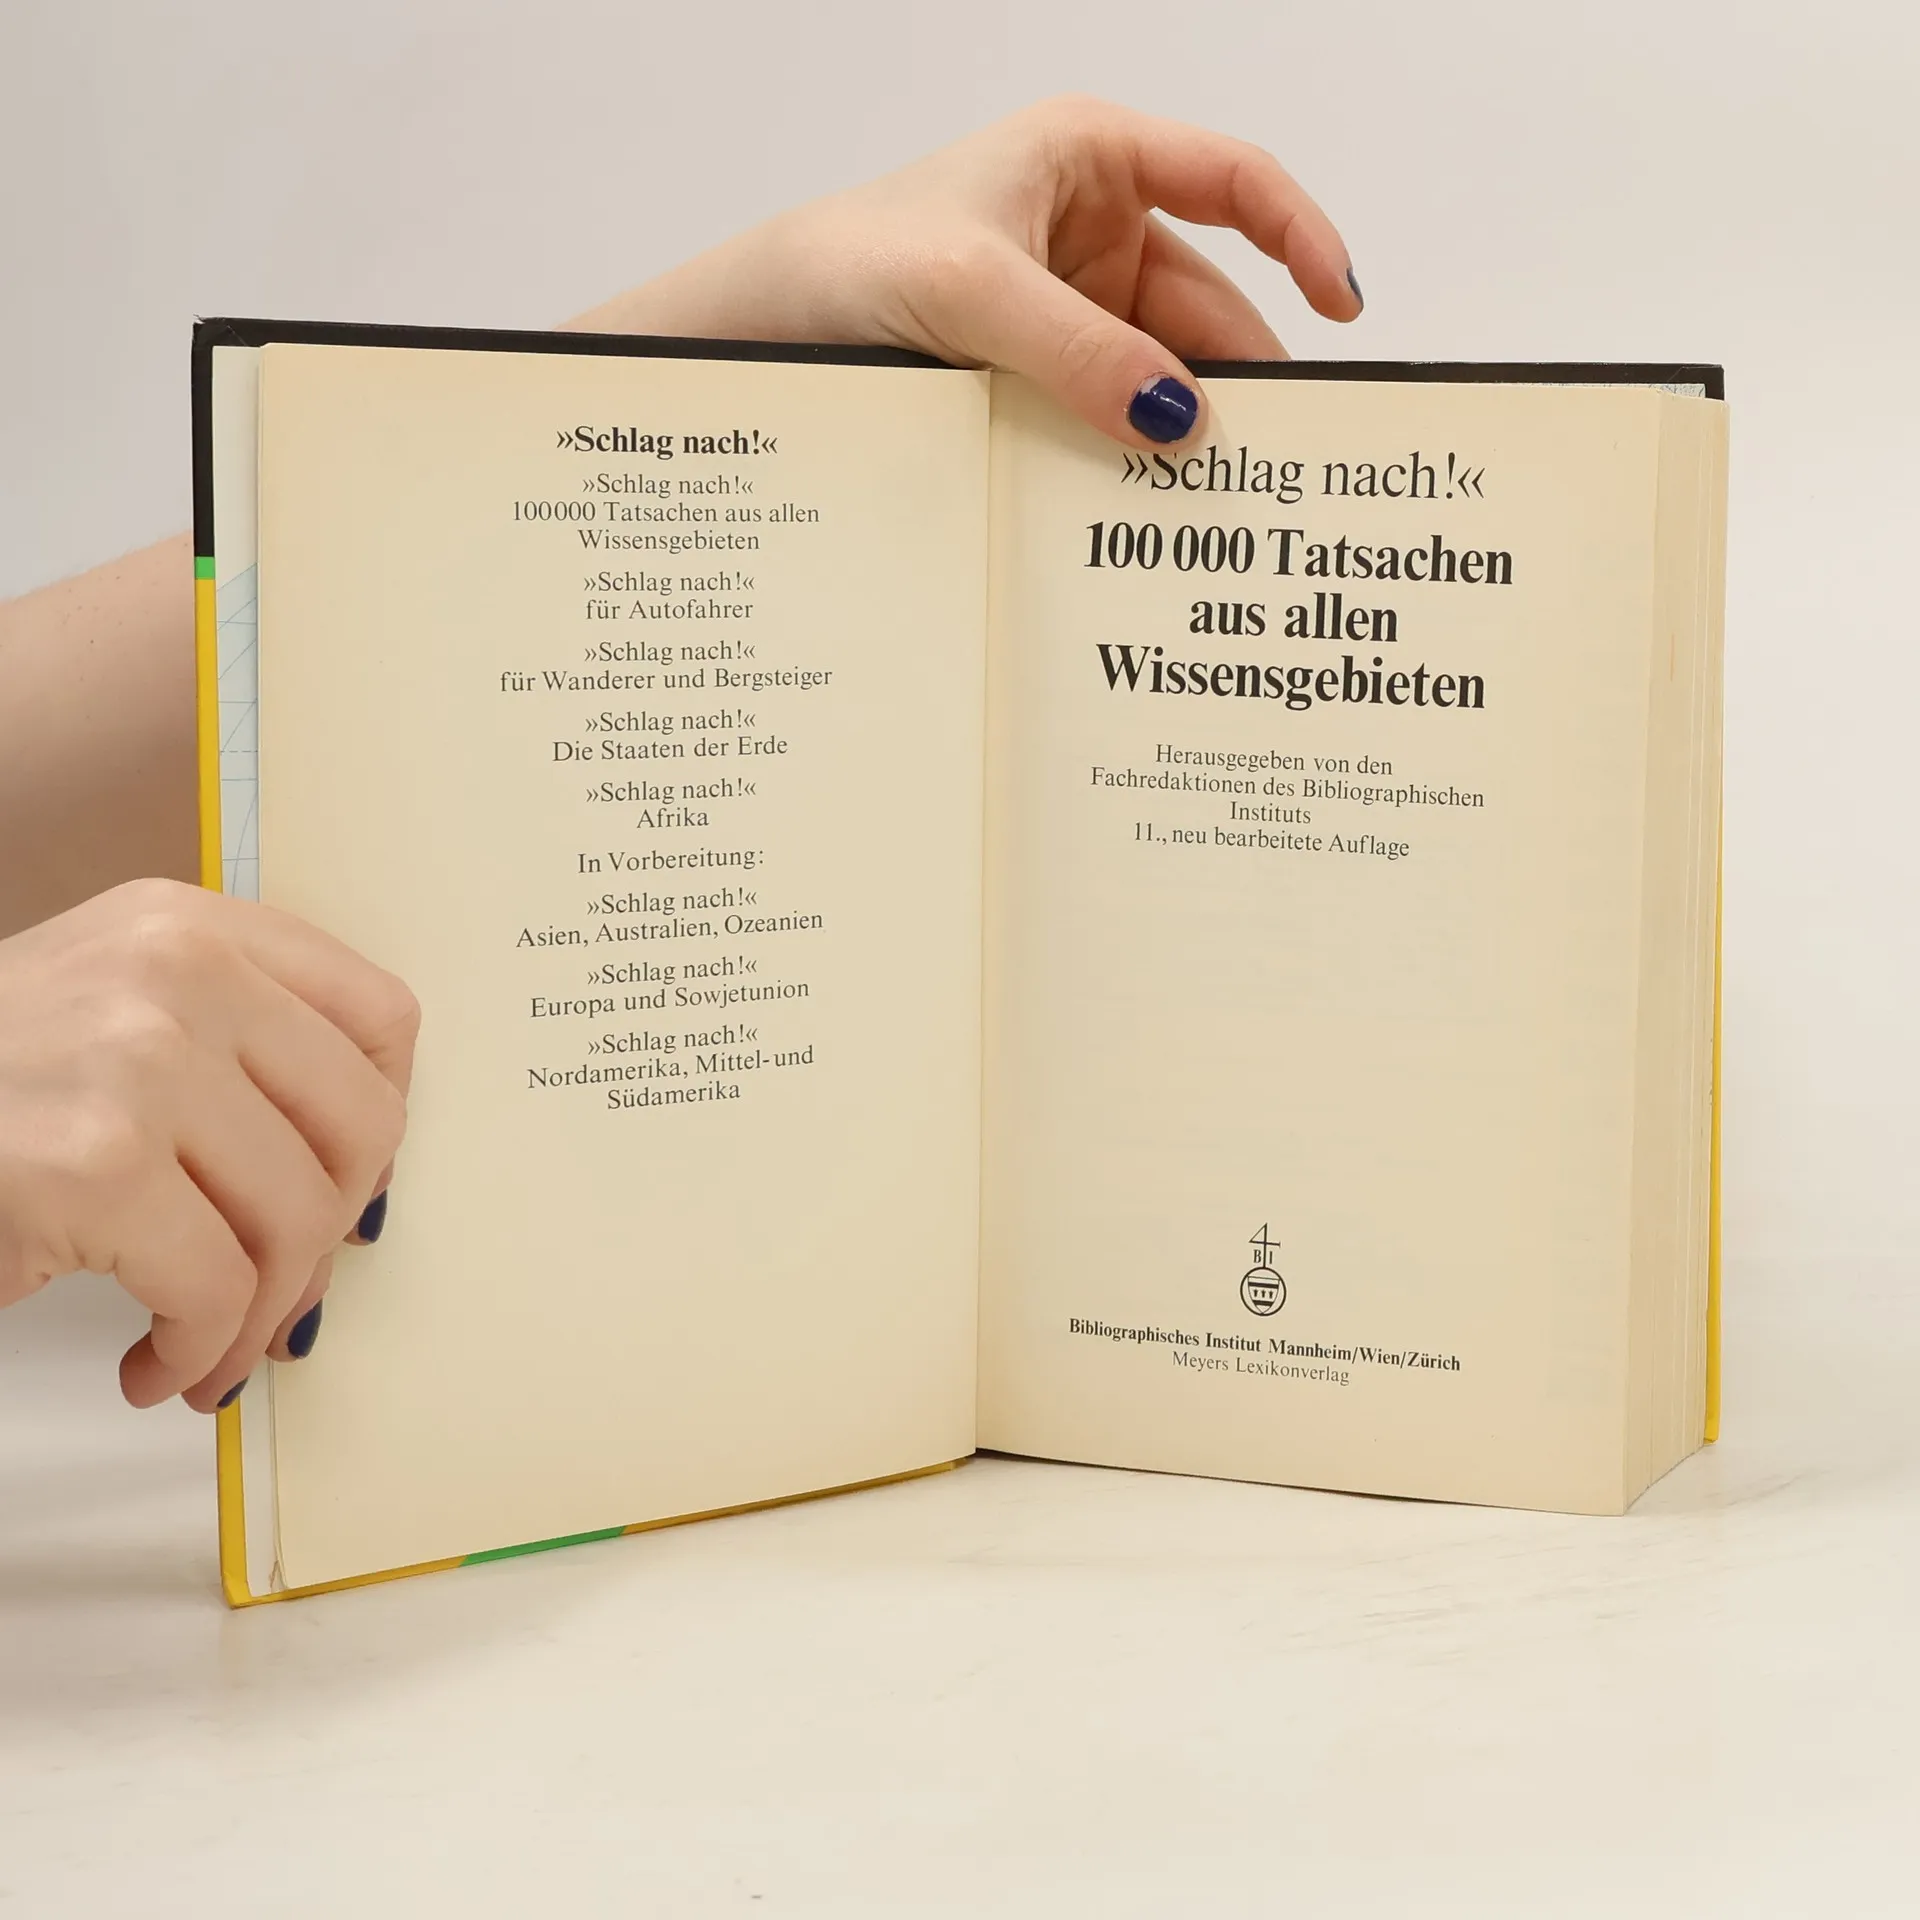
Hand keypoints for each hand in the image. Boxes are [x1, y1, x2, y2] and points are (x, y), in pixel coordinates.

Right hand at [0, 880, 417, 1411]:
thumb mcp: (114, 1005)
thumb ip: (239, 1053)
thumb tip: (365, 1198)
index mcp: (197, 925)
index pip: (384, 1016)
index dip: (380, 1124)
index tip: (346, 1186)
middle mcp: (182, 972)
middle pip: (365, 1126)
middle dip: (333, 1235)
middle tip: (279, 1289)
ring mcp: (140, 1061)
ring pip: (300, 1220)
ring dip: (261, 1317)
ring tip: (207, 1348)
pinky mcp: (94, 1163)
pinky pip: (216, 1288)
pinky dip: (198, 1352)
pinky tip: (155, 1367)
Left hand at [569, 95, 1360, 448]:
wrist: (755, 334)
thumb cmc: (845, 262)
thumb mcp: (971, 292)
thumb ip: (1080, 352)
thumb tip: (1176, 421)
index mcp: (1089, 160)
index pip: (1233, 183)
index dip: (1301, 238)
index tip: (1342, 310)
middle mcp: (1088, 231)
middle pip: (1205, 304)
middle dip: (1234, 377)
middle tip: (1273, 460)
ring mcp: (1065, 311)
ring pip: (1156, 373)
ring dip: (1177, 431)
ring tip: (1213, 504)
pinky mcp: (1035, 378)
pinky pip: (1107, 413)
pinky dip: (1127, 456)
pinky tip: (1145, 504)